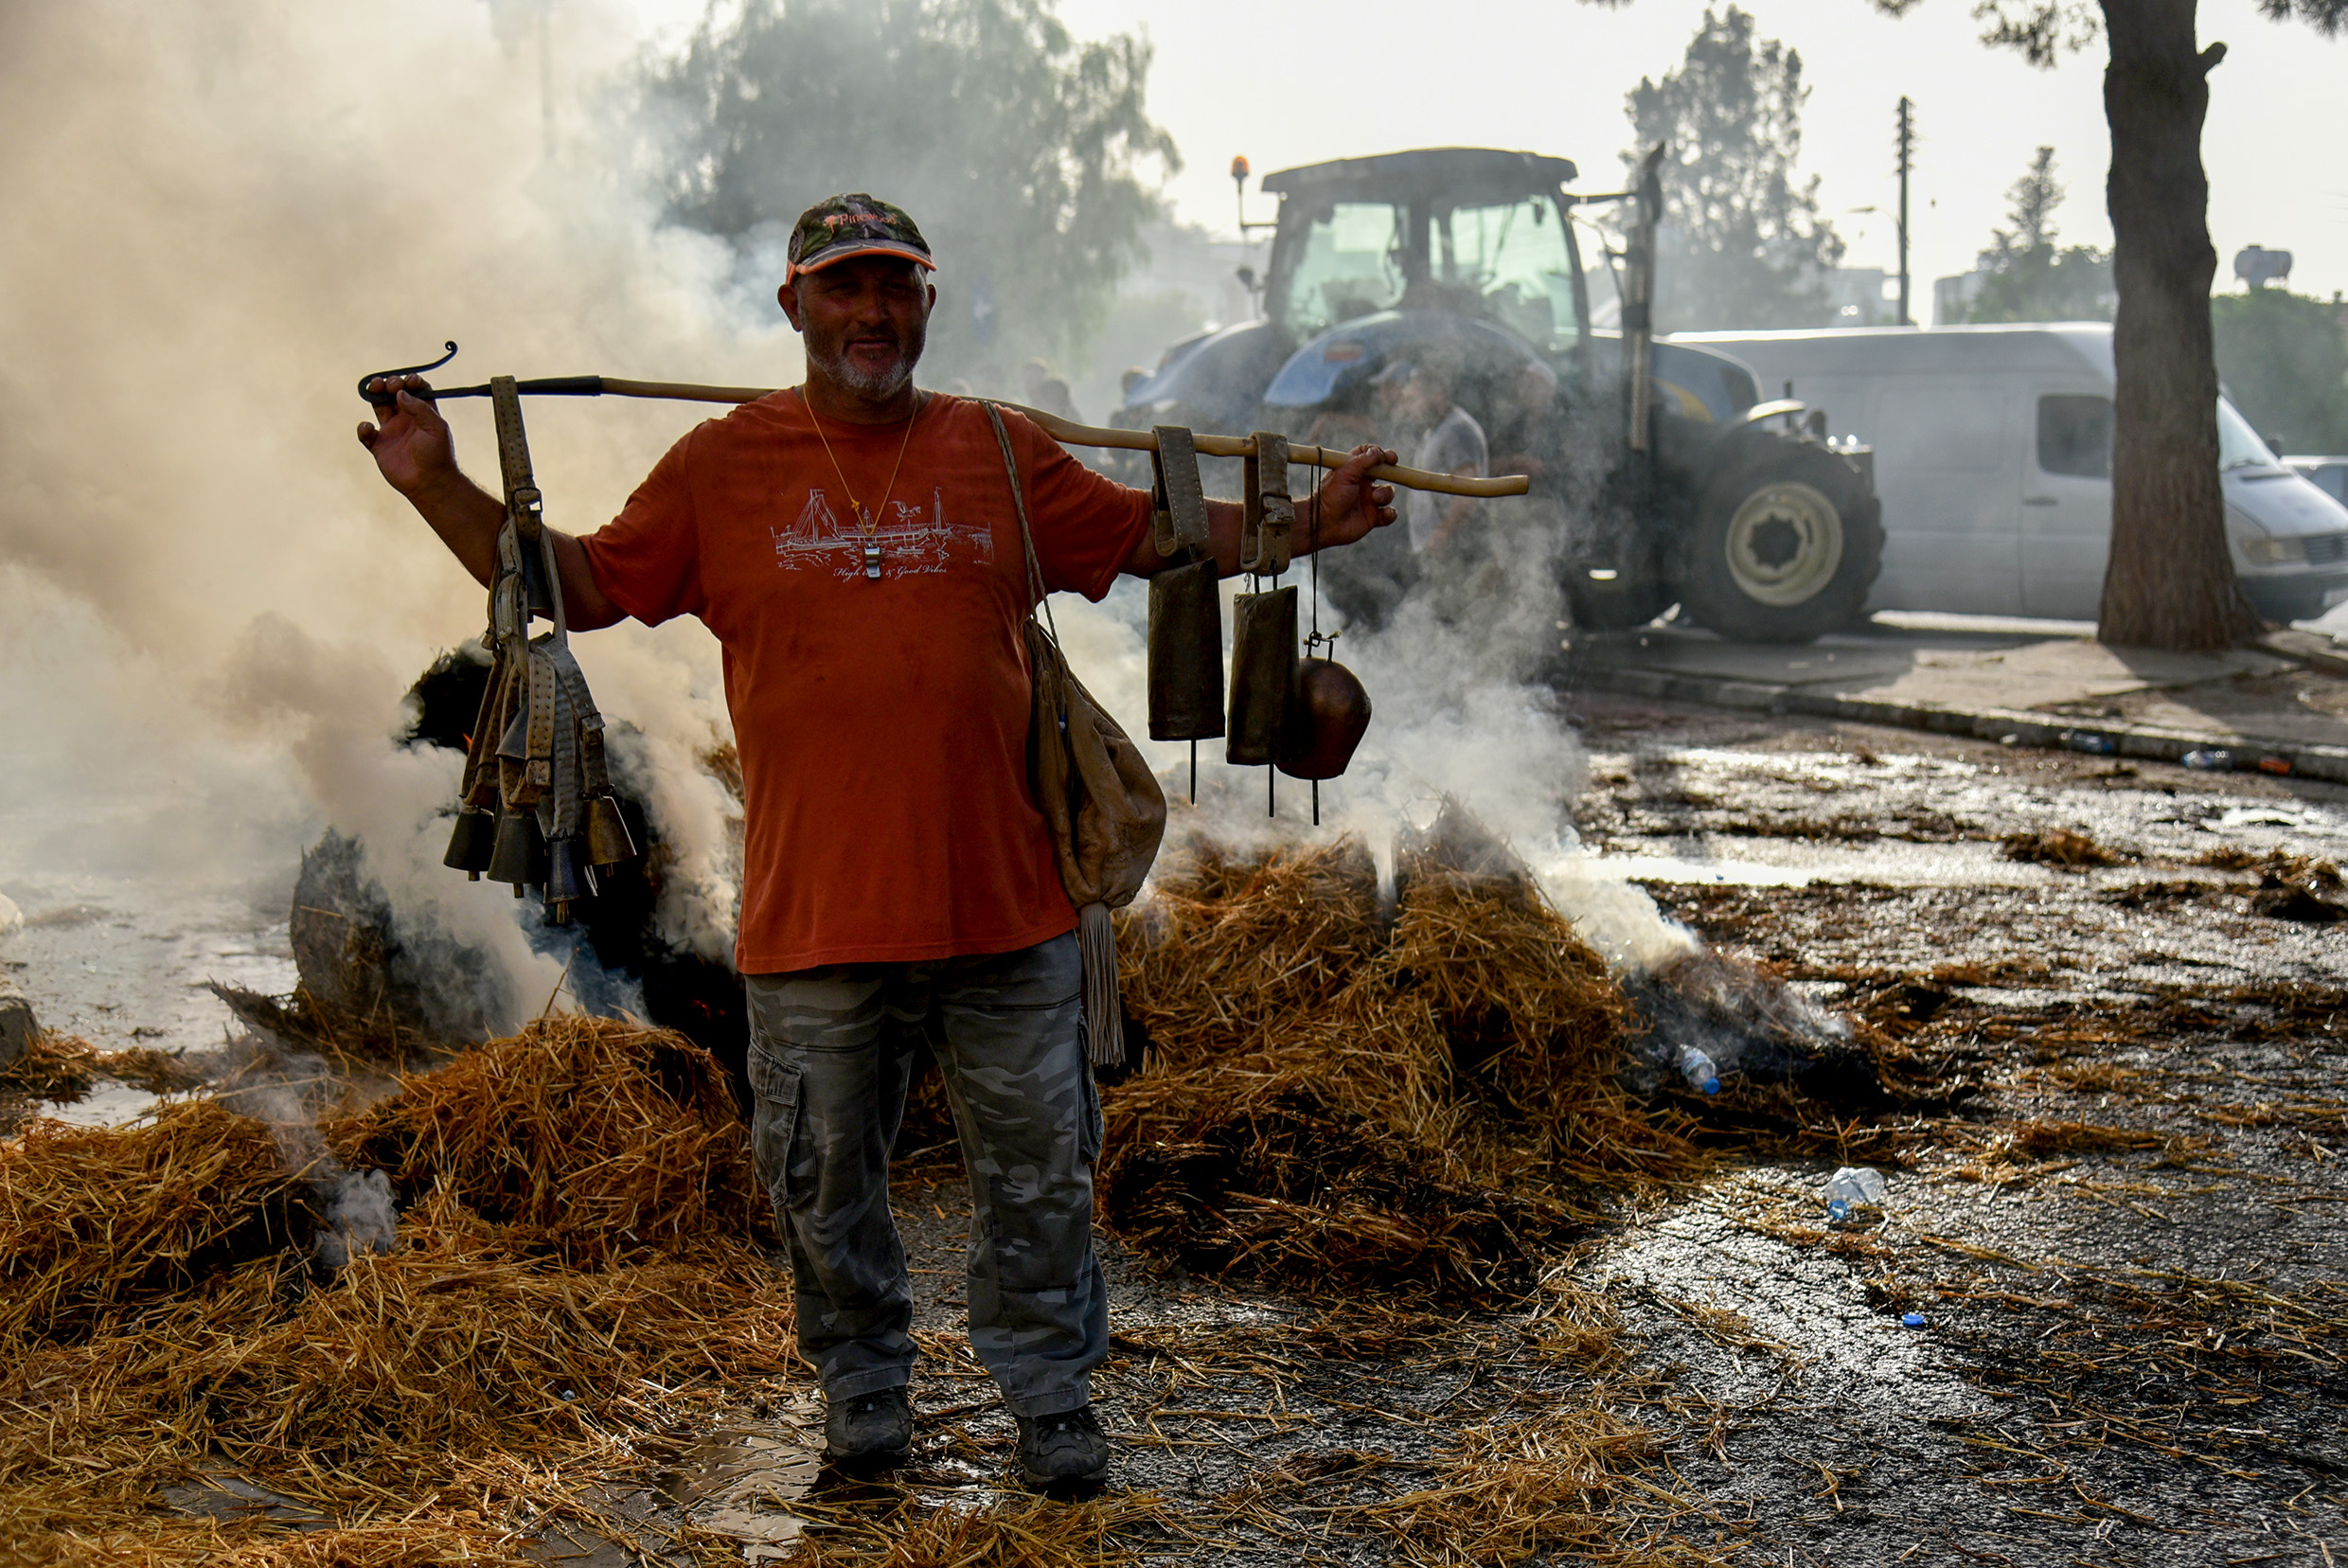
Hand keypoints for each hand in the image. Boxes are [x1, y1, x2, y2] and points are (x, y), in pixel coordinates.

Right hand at [356, 373, 458, 498]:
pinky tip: (369, 429)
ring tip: (374, 388)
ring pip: (378, 405)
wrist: (430, 483)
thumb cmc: (438, 455)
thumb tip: (400, 393)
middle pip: (393, 393)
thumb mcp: (436, 428)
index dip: (411, 382)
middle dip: (389, 384)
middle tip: (389, 385)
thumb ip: (420, 409)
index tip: (408, 382)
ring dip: (374, 394)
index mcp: (423, 413)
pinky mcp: (379, 446)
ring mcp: (392, 431)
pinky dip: (363, 428)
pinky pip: (366, 433)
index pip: (415, 390)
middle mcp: (406, 419)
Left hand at [1310, 444, 1397, 547]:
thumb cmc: (1329, 496)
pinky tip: (1384, 513)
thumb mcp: (1345, 473)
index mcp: (1353, 471)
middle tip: (1394, 470)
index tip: (1388, 456)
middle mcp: (1362, 484)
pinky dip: (1391, 513)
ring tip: (1375, 498)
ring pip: (1388, 492)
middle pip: (1384, 473)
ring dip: (1386, 494)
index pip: (1369, 456)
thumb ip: (1362, 461)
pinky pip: (1389, 513)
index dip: (1380, 454)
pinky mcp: (1372, 518)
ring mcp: (1368, 501)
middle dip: (1392, 471)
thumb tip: (1377, 451)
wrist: (1322, 524)